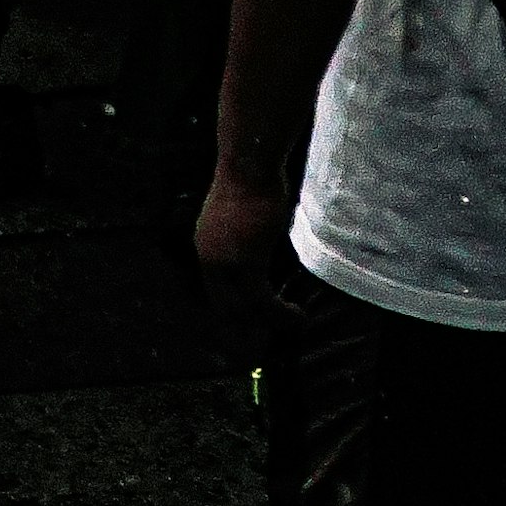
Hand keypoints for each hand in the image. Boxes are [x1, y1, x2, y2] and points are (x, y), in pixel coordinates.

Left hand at [193, 168, 296, 359]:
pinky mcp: (247, 264)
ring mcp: (226, 264)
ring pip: (247, 310)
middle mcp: (210, 260)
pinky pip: (264, 302)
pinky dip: (282, 314)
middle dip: (248, 327)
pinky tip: (298, 315)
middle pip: (225, 308)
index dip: (234, 312)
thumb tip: (259, 258)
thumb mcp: (241, 219)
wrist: (250, 167)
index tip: (255, 324)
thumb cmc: (251, 184)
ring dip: (273, 322)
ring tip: (296, 323)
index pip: (215, 292)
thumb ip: (245, 243)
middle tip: (272, 338)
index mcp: (206, 248)